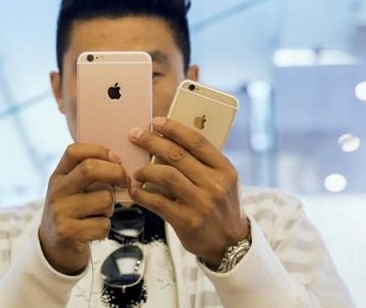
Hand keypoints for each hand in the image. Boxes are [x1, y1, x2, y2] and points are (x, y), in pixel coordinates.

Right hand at [39, 143, 128, 274]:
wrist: (52, 249)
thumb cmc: (72, 213)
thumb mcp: (71, 190)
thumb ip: (87, 175)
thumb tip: (119, 163)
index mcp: (58, 176)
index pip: (74, 151)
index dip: (99, 150)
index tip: (116, 159)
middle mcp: (56, 191)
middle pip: (90, 169)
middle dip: (116, 173)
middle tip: (125, 182)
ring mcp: (60, 212)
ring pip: (103, 199)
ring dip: (110, 207)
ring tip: (100, 213)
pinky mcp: (68, 232)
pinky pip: (103, 224)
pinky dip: (105, 227)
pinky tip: (93, 230)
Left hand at [128, 117, 248, 267]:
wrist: (230, 245)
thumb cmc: (221, 207)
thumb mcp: (224, 181)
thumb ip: (204, 163)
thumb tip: (170, 140)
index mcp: (225, 169)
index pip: (196, 141)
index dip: (173, 128)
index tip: (155, 122)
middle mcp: (215, 184)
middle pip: (177, 154)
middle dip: (152, 142)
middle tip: (135, 135)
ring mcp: (202, 204)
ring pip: (166, 175)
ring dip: (146, 170)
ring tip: (137, 171)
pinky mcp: (187, 221)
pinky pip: (158, 202)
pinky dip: (142, 194)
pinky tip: (136, 190)